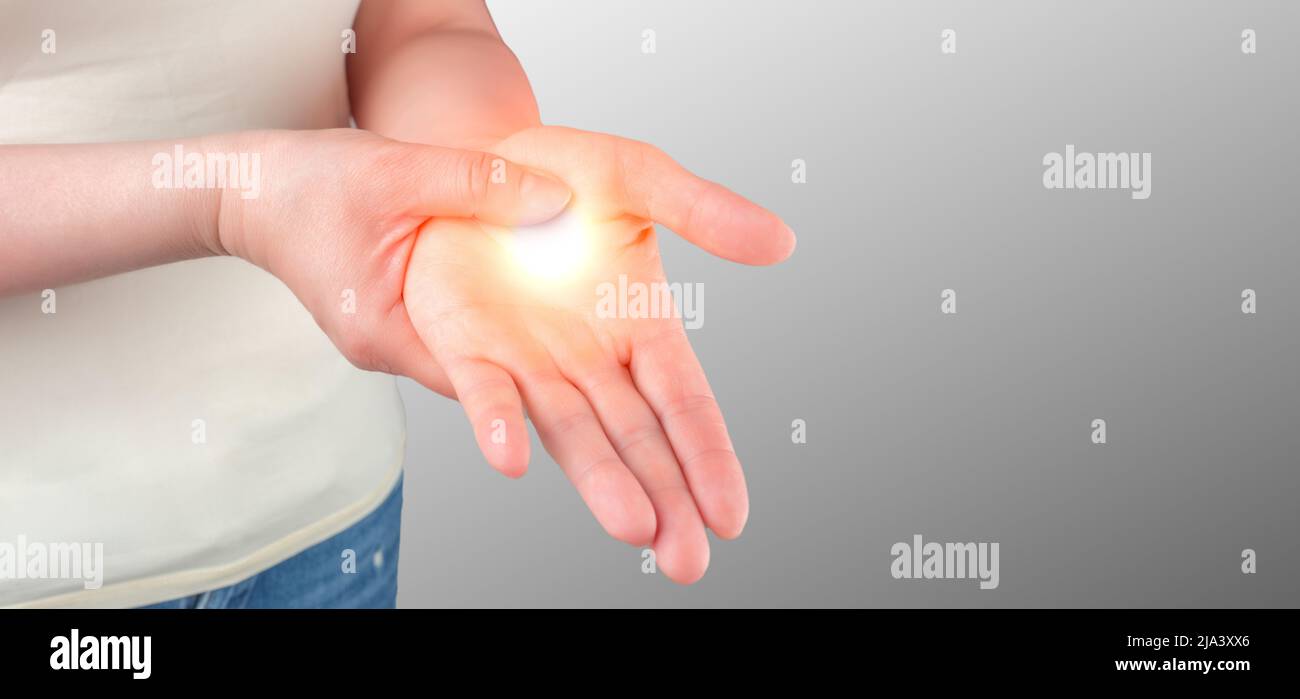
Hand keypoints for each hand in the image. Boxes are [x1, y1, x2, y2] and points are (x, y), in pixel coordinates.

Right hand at [213, 128, 572, 397]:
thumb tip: (559, 198)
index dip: (531, 381)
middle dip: (533, 369)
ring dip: (512, 340)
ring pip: (466, 350)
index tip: (586, 382)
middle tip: (601, 369)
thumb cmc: (311, 183)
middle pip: (478, 372)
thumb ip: (480, 182)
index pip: (474, 378)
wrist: (250, 190)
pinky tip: (531, 297)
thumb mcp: (400, 171)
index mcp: (383, 332)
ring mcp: (388, 339)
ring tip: (582, 335)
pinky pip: (450, 327)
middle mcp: (387, 349)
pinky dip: (486, 317)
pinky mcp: (391, 319)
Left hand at [403, 126, 794, 582]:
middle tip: (687, 560)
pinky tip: (513, 458)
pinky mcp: (470, 346)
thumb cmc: (564, 169)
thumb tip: (784, 242)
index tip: (732, 515)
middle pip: (638, 441)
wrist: (480, 156)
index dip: (709, 456)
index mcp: (641, 327)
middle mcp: (591, 361)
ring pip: (573, 434)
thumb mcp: (640, 177)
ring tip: (634, 529)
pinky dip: (499, 424)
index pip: (685, 404)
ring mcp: (532, 361)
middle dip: (667, 500)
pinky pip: (487, 393)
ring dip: (602, 482)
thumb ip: (705, 210)